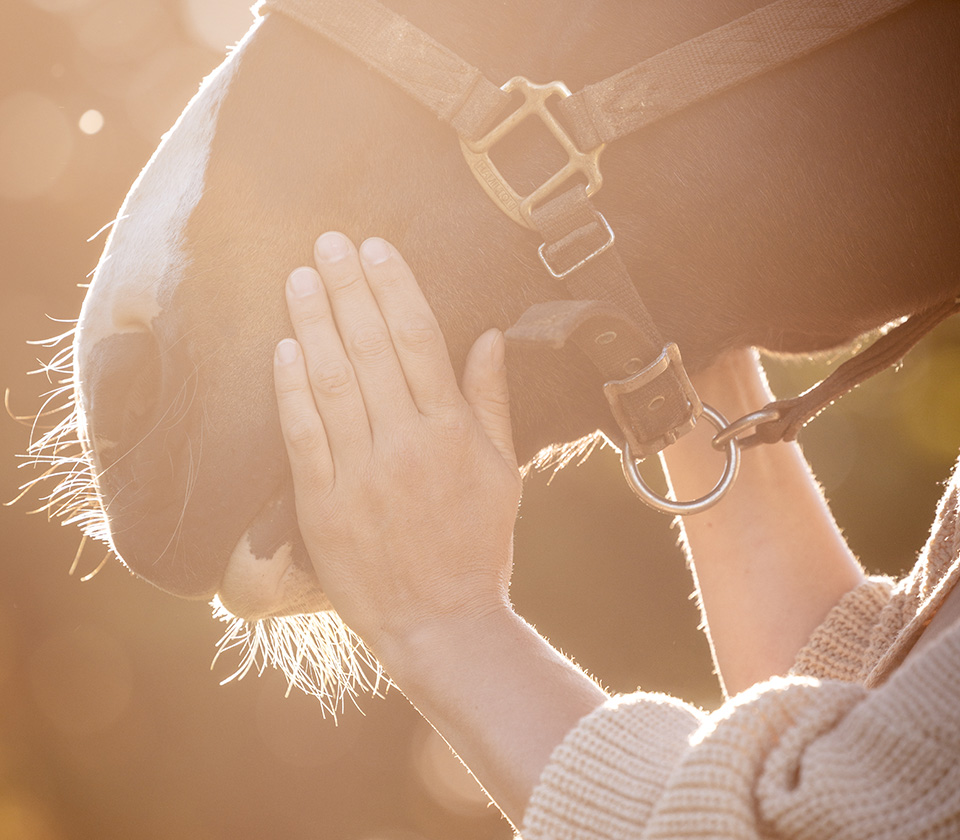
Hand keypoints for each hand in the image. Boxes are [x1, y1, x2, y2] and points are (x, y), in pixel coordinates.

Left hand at [273, 232, 522, 657]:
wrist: (441, 623)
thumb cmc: (477, 545)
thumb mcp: (503, 472)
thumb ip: (491, 400)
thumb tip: (488, 336)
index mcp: (452, 432)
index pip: (419, 340)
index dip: (395, 288)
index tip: (376, 248)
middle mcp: (406, 445)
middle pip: (371, 349)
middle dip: (348, 289)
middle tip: (328, 243)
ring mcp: (362, 475)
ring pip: (333, 382)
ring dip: (314, 324)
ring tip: (300, 279)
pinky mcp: (324, 507)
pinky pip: (304, 437)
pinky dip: (290, 390)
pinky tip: (283, 348)